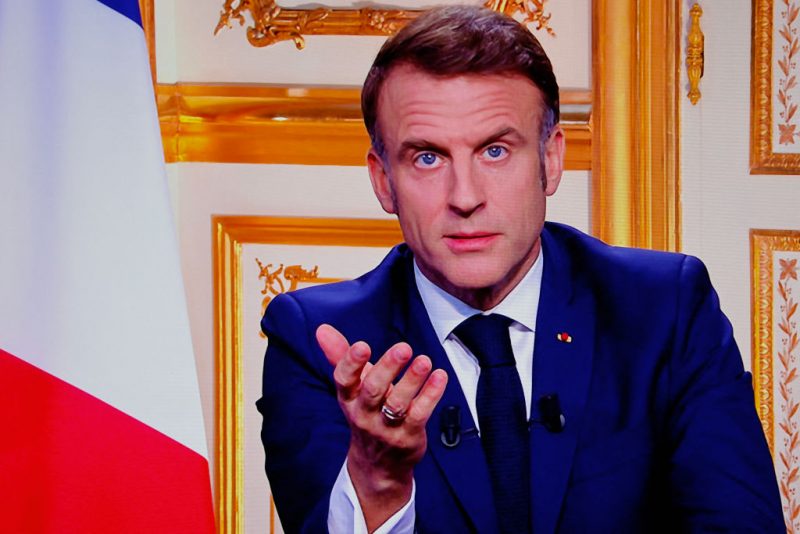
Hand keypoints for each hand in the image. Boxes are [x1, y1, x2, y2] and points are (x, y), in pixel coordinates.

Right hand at [316, 323, 447, 530]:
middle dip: (387, 368)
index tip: (362, 345)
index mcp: (348, 398)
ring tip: (424, 361)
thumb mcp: (352, 387)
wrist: (378, 465)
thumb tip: (322, 328)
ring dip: (412, 380)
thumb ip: (340, 356)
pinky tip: (439, 377)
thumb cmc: (367, 413)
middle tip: (403, 348)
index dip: (351, 363)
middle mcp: (364, 414)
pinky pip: (419, 415)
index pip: (344, 380)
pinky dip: (431, 395)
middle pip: (373, 390)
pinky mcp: (408, 436)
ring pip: (397, 403)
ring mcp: (386, 428)